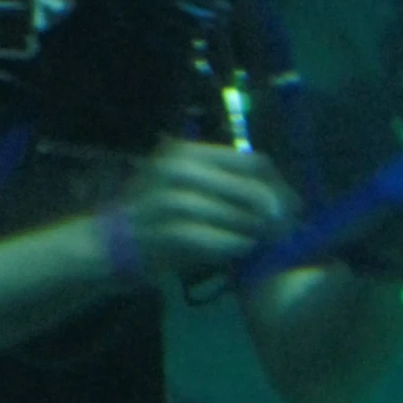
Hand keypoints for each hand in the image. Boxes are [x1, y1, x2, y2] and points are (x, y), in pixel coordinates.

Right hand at [110, 139, 297, 281]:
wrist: (110, 242)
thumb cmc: (154, 212)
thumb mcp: (183, 183)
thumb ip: (223, 183)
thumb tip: (278, 192)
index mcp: (186, 152)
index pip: (250, 161)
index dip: (277, 184)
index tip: (292, 204)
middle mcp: (180, 170)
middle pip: (250, 187)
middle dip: (276, 210)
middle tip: (288, 227)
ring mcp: (174, 201)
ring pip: (238, 215)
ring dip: (259, 231)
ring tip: (268, 240)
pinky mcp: (172, 232)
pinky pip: (222, 239)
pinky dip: (238, 245)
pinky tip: (244, 250)